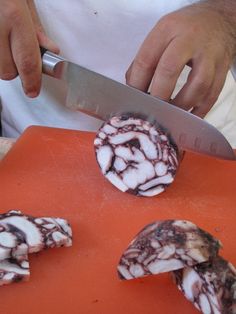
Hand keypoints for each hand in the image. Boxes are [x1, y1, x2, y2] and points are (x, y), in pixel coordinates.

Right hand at [0, 0, 58, 96]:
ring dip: (0, 60)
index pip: (27, 62)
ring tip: (2, 39)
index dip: (32, 81)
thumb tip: (49, 50)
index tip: (33, 90)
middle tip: (16, 52)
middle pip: (6, 71)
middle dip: (14, 68)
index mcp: (12, 14)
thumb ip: (36, 28)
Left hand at [126, 1, 235, 117]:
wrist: (218, 20)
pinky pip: (211, 96)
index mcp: (168, 29)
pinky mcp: (222, 70)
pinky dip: (199, 111)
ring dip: (180, 106)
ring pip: (197, 86)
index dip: (137, 84)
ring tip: (170, 115)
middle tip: (152, 110)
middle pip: (169, 70)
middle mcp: (190, 40)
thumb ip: (145, 59)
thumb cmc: (184, 30)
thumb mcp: (161, 34)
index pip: (146, 60)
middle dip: (158, 96)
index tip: (134, 100)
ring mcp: (210, 55)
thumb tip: (133, 87)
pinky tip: (187, 117)